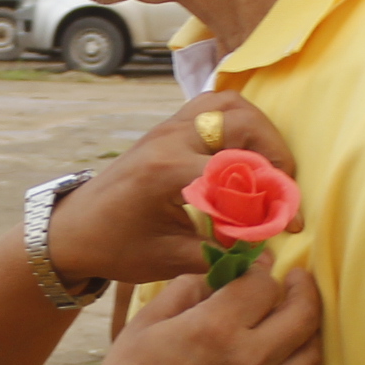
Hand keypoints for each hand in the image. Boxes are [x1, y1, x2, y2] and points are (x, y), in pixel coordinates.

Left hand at [48, 93, 301, 285]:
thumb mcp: (168, 260)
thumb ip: (220, 253)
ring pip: (229, 103)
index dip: (271, 201)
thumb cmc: (115, 246)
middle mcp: (170, 138)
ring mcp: (169, 126)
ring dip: (259, 131)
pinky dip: (240, 124)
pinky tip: (247, 156)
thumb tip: (268, 250)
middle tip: (282, 189)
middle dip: (273, 154)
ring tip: (268, 169)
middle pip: (240, 120)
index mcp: (166, 171)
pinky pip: (215, 106)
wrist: (75, 229)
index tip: (289, 227)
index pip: (237, 174)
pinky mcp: (170, 127)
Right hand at [73, 260, 322, 364]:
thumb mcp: (145, 324)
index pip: (263, 284)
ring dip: (307, 330)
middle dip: (304, 289)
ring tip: (295, 322)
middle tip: (298, 280)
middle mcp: (248, 359)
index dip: (261, 270)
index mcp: (214, 328)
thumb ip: (185, 290)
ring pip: (312, 353)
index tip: (257, 269)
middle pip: (303, 313)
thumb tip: (218, 273)